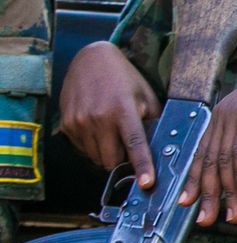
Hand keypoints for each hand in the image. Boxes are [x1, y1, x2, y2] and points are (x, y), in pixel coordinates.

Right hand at [59, 41, 161, 185]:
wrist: (90, 59)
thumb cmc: (124, 78)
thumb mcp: (145, 95)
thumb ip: (152, 121)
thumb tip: (163, 147)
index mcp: (123, 110)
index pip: (135, 144)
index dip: (142, 166)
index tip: (147, 183)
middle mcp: (99, 118)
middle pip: (112, 160)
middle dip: (123, 162)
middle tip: (129, 152)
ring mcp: (80, 122)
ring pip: (96, 158)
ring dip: (108, 155)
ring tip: (113, 135)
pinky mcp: (67, 125)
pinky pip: (83, 149)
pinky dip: (93, 147)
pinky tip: (99, 130)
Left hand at [178, 43, 236, 225]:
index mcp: (220, 120)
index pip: (202, 155)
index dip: (193, 181)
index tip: (188, 203)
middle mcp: (221, 117)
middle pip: (210, 162)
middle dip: (207, 194)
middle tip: (205, 220)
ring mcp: (234, 116)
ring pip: (225, 161)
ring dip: (228, 192)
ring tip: (232, 215)